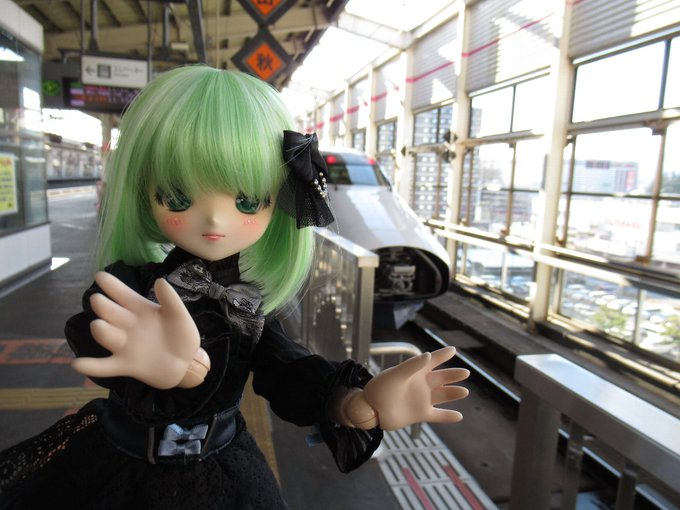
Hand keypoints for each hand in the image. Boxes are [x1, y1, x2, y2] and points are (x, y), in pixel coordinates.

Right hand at [71, 272, 203, 388]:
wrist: (187, 364)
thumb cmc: (181, 335)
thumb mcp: (180, 316)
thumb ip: (171, 300)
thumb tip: (159, 280)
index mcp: (140, 310)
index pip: (122, 294)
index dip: (112, 285)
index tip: (99, 275)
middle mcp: (128, 326)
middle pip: (110, 313)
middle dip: (103, 306)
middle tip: (98, 300)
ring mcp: (124, 346)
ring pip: (106, 336)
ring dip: (101, 331)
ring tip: (98, 325)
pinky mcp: (124, 365)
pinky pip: (104, 366)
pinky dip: (91, 366)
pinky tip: (77, 364)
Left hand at [362, 346, 468, 429]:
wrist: (371, 409)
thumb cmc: (380, 388)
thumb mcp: (395, 374)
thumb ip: (412, 365)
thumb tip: (428, 355)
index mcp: (414, 372)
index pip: (432, 361)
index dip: (442, 355)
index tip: (453, 350)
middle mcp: (421, 385)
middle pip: (441, 378)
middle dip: (453, 375)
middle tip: (466, 372)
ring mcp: (421, 399)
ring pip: (442, 395)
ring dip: (453, 393)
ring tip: (464, 391)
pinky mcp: (420, 414)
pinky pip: (438, 415)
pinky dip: (448, 416)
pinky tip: (459, 416)